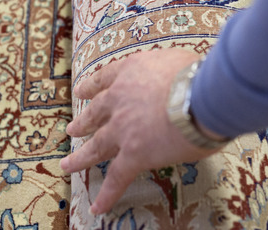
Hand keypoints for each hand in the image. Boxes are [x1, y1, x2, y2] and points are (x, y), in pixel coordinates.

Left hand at [60, 49, 223, 214]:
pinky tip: (97, 207)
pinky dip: (107, 195)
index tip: (81, 91)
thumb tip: (181, 79)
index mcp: (130, 73)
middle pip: (95, 113)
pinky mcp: (133, 154)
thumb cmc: (196, 75)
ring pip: (96, 145)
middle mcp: (120, 99)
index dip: (91, 86)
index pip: (105, 79)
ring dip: (81, 157)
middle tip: (72, 129)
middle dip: (83, 122)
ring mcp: (122, 129)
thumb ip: (169, 71)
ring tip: (68, 165)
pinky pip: (117, 178)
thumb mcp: (178, 60)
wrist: (199, 96)